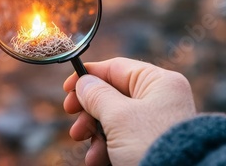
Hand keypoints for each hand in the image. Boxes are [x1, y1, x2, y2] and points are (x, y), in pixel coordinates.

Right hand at [63, 57, 195, 165]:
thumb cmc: (151, 144)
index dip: (87, 76)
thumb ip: (96, 95)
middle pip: (111, 95)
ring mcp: (155, 122)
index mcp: (157, 82)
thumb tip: (83, 82)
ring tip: (85, 145)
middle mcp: (159, 99)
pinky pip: (122, 139)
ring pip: (113, 119)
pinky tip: (97, 159)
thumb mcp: (118, 116)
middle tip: (73, 120)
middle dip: (88, 111)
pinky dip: (106, 147)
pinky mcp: (150, 143)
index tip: (66, 89)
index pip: (115, 68)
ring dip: (94, 133)